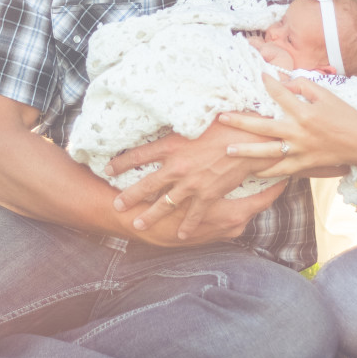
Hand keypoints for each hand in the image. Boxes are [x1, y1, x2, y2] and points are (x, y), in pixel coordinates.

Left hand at [107, 121, 282, 238]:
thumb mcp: (196, 121)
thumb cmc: (226, 125)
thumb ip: (181, 126)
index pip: (139, 155)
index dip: (121, 162)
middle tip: (116, 205)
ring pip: (165, 204)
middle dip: (129, 196)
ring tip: (138, 225)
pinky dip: (187, 226)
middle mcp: (177, 167)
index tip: (107, 168)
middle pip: (146, 184)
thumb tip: (172, 121)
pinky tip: (181, 236)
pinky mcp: (207, 195)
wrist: (249, 141)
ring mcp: (191, 184)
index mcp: (172, 146)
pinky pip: (194, 215)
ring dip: (150, 216)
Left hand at [221, 74, 356, 176]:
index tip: (259, 76)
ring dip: (246, 151)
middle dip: (241, 122)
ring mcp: (300, 151)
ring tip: (227, 150)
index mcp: (305, 112)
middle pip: (264, 127)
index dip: (269, 84)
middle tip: (222, 118)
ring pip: (268, 153)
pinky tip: (250, 171)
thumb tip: (284, 81)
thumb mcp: (327, 95)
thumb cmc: (345, 116)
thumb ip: (304, 86)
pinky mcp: (304, 165)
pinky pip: (281, 170)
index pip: (280, 95)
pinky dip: (266, 171)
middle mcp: (299, 132)